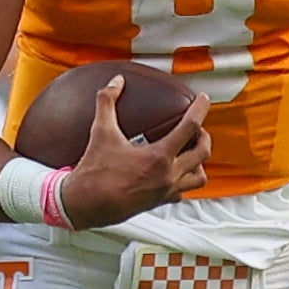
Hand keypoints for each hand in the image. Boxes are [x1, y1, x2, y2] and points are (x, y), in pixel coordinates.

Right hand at [55, 75, 210, 228]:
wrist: (85, 205)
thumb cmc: (94, 173)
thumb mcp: (101, 132)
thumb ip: (108, 102)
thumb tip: (115, 82)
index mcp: (159, 157)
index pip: (190, 127)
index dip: (200, 109)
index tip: (204, 98)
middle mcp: (168, 176)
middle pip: (202, 152)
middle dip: (203, 136)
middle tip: (196, 127)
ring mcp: (165, 191)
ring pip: (199, 177)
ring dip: (199, 162)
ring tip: (191, 151)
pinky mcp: (158, 203)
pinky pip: (182, 192)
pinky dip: (184, 180)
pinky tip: (174, 172)